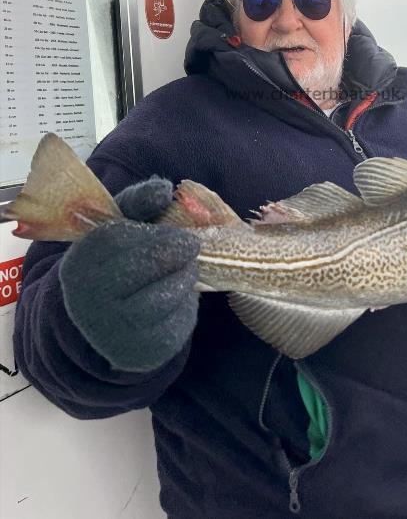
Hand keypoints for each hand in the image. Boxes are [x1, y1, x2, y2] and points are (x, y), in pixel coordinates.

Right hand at [59, 177, 199, 372]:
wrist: (100, 326)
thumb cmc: (115, 264)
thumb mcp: (118, 229)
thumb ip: (138, 203)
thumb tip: (164, 188)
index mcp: (80, 264)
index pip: (117, 240)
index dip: (155, 233)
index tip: (182, 233)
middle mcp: (90, 300)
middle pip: (143, 267)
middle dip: (175, 253)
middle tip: (192, 245)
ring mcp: (113, 331)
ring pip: (164, 297)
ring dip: (184, 278)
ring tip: (184, 270)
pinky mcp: (140, 353)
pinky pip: (176, 323)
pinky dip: (186, 305)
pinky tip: (179, 295)